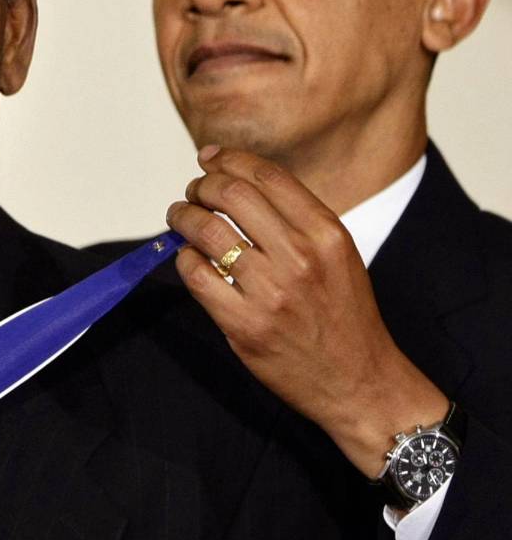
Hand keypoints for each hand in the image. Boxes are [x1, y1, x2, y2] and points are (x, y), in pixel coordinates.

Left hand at [164, 146, 446, 477]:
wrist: (359, 381)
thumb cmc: (344, 315)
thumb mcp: (338, 254)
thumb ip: (296, 219)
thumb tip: (238, 180)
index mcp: (326, 233)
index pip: (266, 176)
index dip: (229, 159)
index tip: (210, 158)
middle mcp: (300, 257)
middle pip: (231, 194)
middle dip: (202, 185)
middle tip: (194, 192)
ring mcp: (270, 292)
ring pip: (206, 230)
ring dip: (183, 216)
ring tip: (180, 217)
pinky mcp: (244, 324)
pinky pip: (196, 275)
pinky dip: (184, 258)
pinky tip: (189, 258)